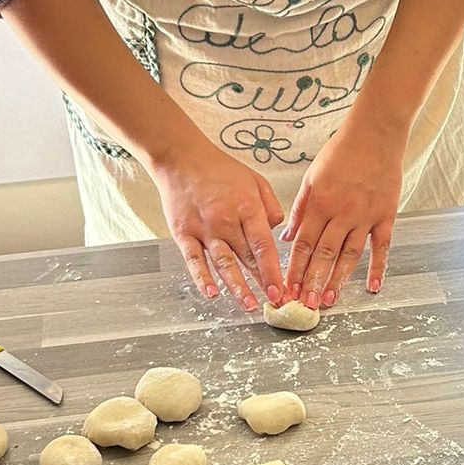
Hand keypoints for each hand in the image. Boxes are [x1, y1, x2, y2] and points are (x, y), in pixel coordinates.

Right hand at [147, 131, 284, 311]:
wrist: (181, 158)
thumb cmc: (219, 170)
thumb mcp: (256, 181)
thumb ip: (271, 206)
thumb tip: (276, 231)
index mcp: (247, 208)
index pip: (264, 246)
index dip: (274, 272)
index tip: (282, 291)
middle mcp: (226, 221)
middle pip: (247, 259)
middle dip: (262, 284)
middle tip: (274, 304)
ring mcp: (204, 229)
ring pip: (223, 264)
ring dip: (237, 288)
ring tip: (249, 306)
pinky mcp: (183, 233)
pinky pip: (194, 260)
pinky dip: (202, 278)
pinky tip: (211, 294)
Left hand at [282, 116, 402, 308]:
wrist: (375, 134)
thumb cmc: (341, 152)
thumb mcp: (311, 178)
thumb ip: (300, 210)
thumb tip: (286, 237)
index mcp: (320, 204)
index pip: (303, 244)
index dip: (294, 269)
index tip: (287, 288)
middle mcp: (341, 214)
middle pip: (324, 255)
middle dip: (312, 282)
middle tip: (304, 305)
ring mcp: (365, 216)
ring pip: (350, 255)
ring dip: (338, 280)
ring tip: (328, 300)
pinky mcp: (386, 215)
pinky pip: (382, 246)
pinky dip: (379, 268)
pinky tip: (374, 287)